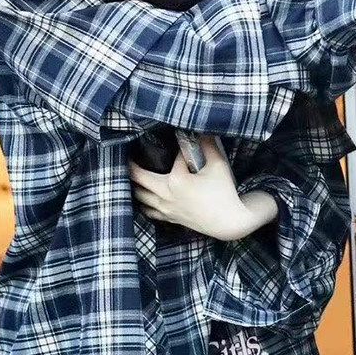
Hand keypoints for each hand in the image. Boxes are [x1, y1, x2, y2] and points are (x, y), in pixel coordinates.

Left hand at [128, 134, 262, 240]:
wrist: (229, 223)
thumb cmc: (224, 193)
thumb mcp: (218, 165)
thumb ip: (208, 146)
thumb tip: (203, 131)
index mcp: (176, 180)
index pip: (175, 158)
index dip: (182, 150)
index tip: (185, 143)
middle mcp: (166, 195)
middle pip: (140, 178)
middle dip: (132, 166)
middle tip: (127, 155)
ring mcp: (166, 208)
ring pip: (140, 196)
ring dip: (134, 185)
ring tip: (131, 175)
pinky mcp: (170, 218)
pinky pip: (149, 211)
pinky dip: (143, 203)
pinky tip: (142, 198)